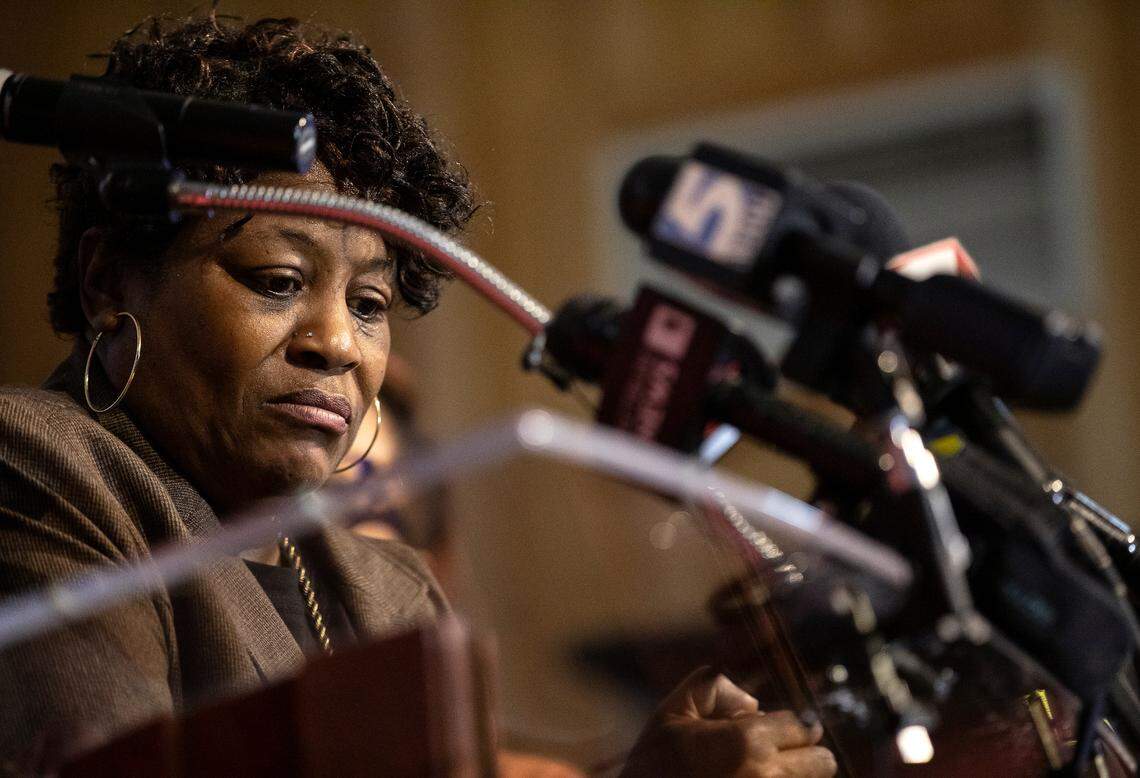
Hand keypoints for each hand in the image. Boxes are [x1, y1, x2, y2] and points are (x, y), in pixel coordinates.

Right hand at [620, 667, 836, 776]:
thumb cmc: (653, 764)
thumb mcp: (674, 710)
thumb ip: (716, 688)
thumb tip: (754, 703)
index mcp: (748, 741)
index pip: (803, 726)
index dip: (790, 724)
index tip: (774, 729)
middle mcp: (767, 776)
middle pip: (823, 762)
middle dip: (806, 752)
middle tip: (776, 753)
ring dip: (795, 775)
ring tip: (759, 771)